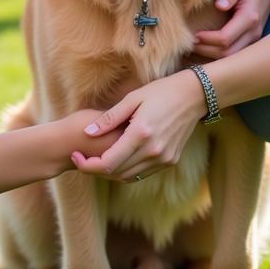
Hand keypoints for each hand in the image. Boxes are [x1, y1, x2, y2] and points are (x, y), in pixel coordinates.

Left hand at [70, 71, 206, 181]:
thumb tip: (87, 132)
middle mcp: (153, 151)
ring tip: (97, 159)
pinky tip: (119, 158)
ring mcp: (163, 159)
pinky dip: (127, 170)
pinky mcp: (170, 161)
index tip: (76, 156)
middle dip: (95, 169)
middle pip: (116, 173)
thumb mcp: (133, 98)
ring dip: (110, 172)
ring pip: (128, 177)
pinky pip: (142, 173)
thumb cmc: (161, 92)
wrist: (194, 96)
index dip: (87, 165)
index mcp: (141, 134)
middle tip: (81, 158)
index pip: (108, 164)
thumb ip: (110, 118)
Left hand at [193, 0, 269, 58]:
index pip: (225, 38)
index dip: (207, 39)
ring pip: (231, 59)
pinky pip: (233, 56)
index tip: (193, 34)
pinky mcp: (250, 42)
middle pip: (228, 54)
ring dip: (211, 57)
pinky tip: (204, 50)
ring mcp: (253, 39)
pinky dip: (218, 56)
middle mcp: (253, 33)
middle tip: (188, 45)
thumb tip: (219, 5)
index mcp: (250, 18)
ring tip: (193, 49)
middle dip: (206, 51)